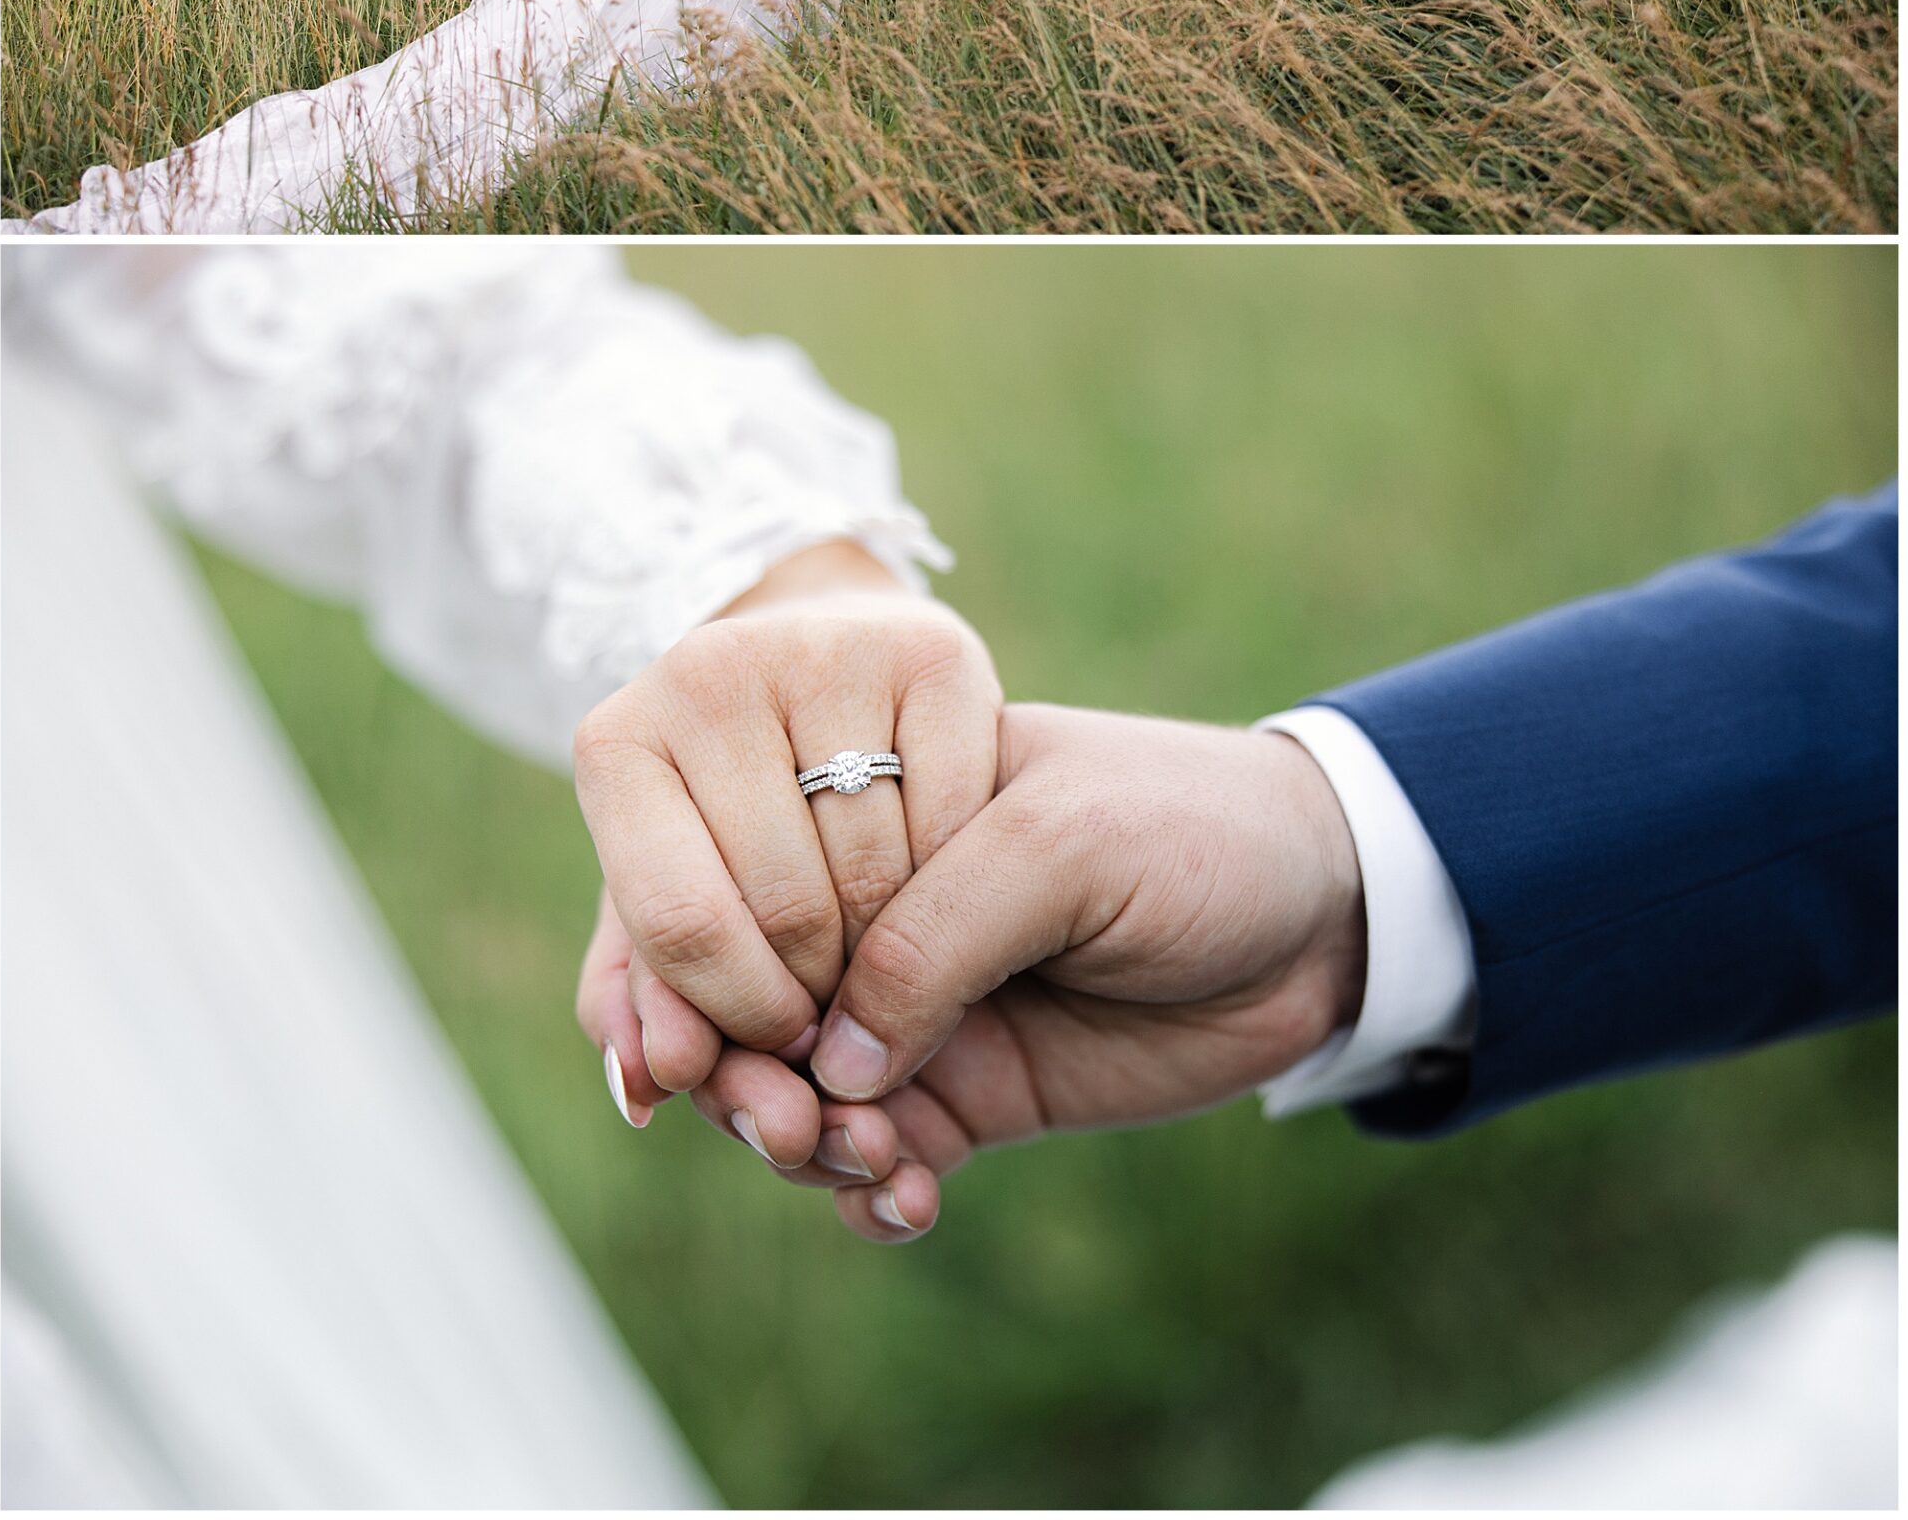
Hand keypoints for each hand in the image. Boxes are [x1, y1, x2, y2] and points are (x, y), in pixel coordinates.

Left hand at [573, 540, 1001, 1129]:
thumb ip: (650, 999)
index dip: (740, 1016)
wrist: (831, 668)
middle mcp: (711, 672)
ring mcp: (827, 649)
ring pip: (874, 873)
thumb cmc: (740, 811)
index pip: (676, 924)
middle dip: (824, 994)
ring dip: (895, 951)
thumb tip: (649, 1089)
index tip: (783, 1043)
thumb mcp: (676, 894)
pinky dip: (958, 880)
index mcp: (620, 740)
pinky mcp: (935, 650)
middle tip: (845, 1007)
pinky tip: (942, 883)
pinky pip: (955, 820)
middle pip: (783, 909)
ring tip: (886, 951)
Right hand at [681, 702, 1366, 1237]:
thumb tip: (828, 1060)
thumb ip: (934, 933)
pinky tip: (905, 1203)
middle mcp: (877, 908)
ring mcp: (918, 1007)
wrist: (1323, 913)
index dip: (693, 966)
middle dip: (733, 1075)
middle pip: (743, 1001)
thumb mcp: (1060, 843)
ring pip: (796, 1093)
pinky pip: (875, 1160)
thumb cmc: (1190, 827)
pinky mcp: (971, 1094)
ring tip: (866, 1163)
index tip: (683, 1045)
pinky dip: (867, 1194)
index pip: (738, 880)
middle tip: (783, 1127)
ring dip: (798, 1146)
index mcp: (875, 804)